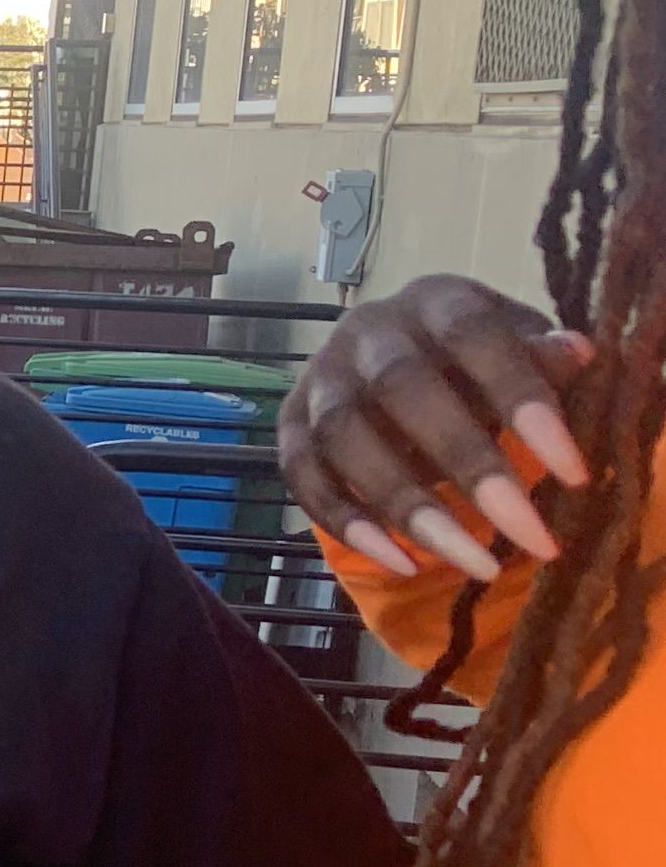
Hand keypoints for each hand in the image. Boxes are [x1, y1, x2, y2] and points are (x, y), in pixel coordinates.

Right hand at [279, 273, 592, 582]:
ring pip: (346, 441)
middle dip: (469, 467)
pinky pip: (305, 480)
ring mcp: (320, 380)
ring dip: (410, 510)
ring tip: (479, 565)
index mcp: (435, 301)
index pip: (475, 337)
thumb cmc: (480, 360)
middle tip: (531, 536)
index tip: (574, 473)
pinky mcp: (290, 429)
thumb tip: (575, 354)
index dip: (521, 399)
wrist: (403, 357)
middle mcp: (366, 332)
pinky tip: (407, 565)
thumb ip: (544, 357)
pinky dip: (351, 526)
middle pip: (403, 391)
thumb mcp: (522, 347)